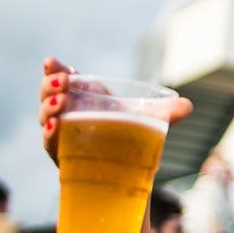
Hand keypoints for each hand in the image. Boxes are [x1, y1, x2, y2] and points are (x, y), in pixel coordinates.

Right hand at [39, 57, 193, 164]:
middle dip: (49, 86)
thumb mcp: (150, 120)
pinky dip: (49, 134)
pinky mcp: (62, 154)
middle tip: (61, 83)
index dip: (54, 69)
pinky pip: (50, 143)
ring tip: (60, 103)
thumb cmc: (132, 135)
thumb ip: (169, 112)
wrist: (128, 169)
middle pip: (48, 95)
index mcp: (85, 97)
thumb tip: (187, 106)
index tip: (51, 62)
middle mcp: (69, 113)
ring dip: (48, 108)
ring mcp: (63, 133)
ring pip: (46, 117)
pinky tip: (54, 127)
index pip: (63, 78)